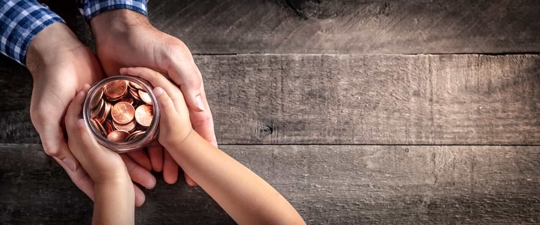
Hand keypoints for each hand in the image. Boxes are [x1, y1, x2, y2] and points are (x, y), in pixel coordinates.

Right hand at [27, 23, 153, 205]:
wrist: (61, 53)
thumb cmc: (51, 82)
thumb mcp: (45, 112)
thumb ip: (52, 135)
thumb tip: (59, 157)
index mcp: (73, 139)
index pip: (91, 169)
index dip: (107, 183)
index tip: (130, 193)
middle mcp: (89, 133)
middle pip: (113, 159)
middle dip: (131, 173)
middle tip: (150, 185)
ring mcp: (101, 120)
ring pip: (124, 145)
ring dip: (139, 158)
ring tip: (157, 170)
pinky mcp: (112, 106)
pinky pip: (129, 124)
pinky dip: (140, 133)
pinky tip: (154, 142)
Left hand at [91, 10, 216, 184]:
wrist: (117, 32)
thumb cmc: (150, 42)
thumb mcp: (175, 59)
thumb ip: (189, 84)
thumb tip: (201, 111)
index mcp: (187, 92)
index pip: (200, 121)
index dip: (206, 142)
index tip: (210, 163)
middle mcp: (172, 101)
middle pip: (181, 135)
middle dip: (183, 157)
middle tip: (181, 178)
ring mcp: (152, 105)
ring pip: (160, 137)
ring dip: (162, 156)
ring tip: (160, 175)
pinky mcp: (132, 105)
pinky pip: (138, 130)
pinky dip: (140, 146)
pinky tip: (140, 160)